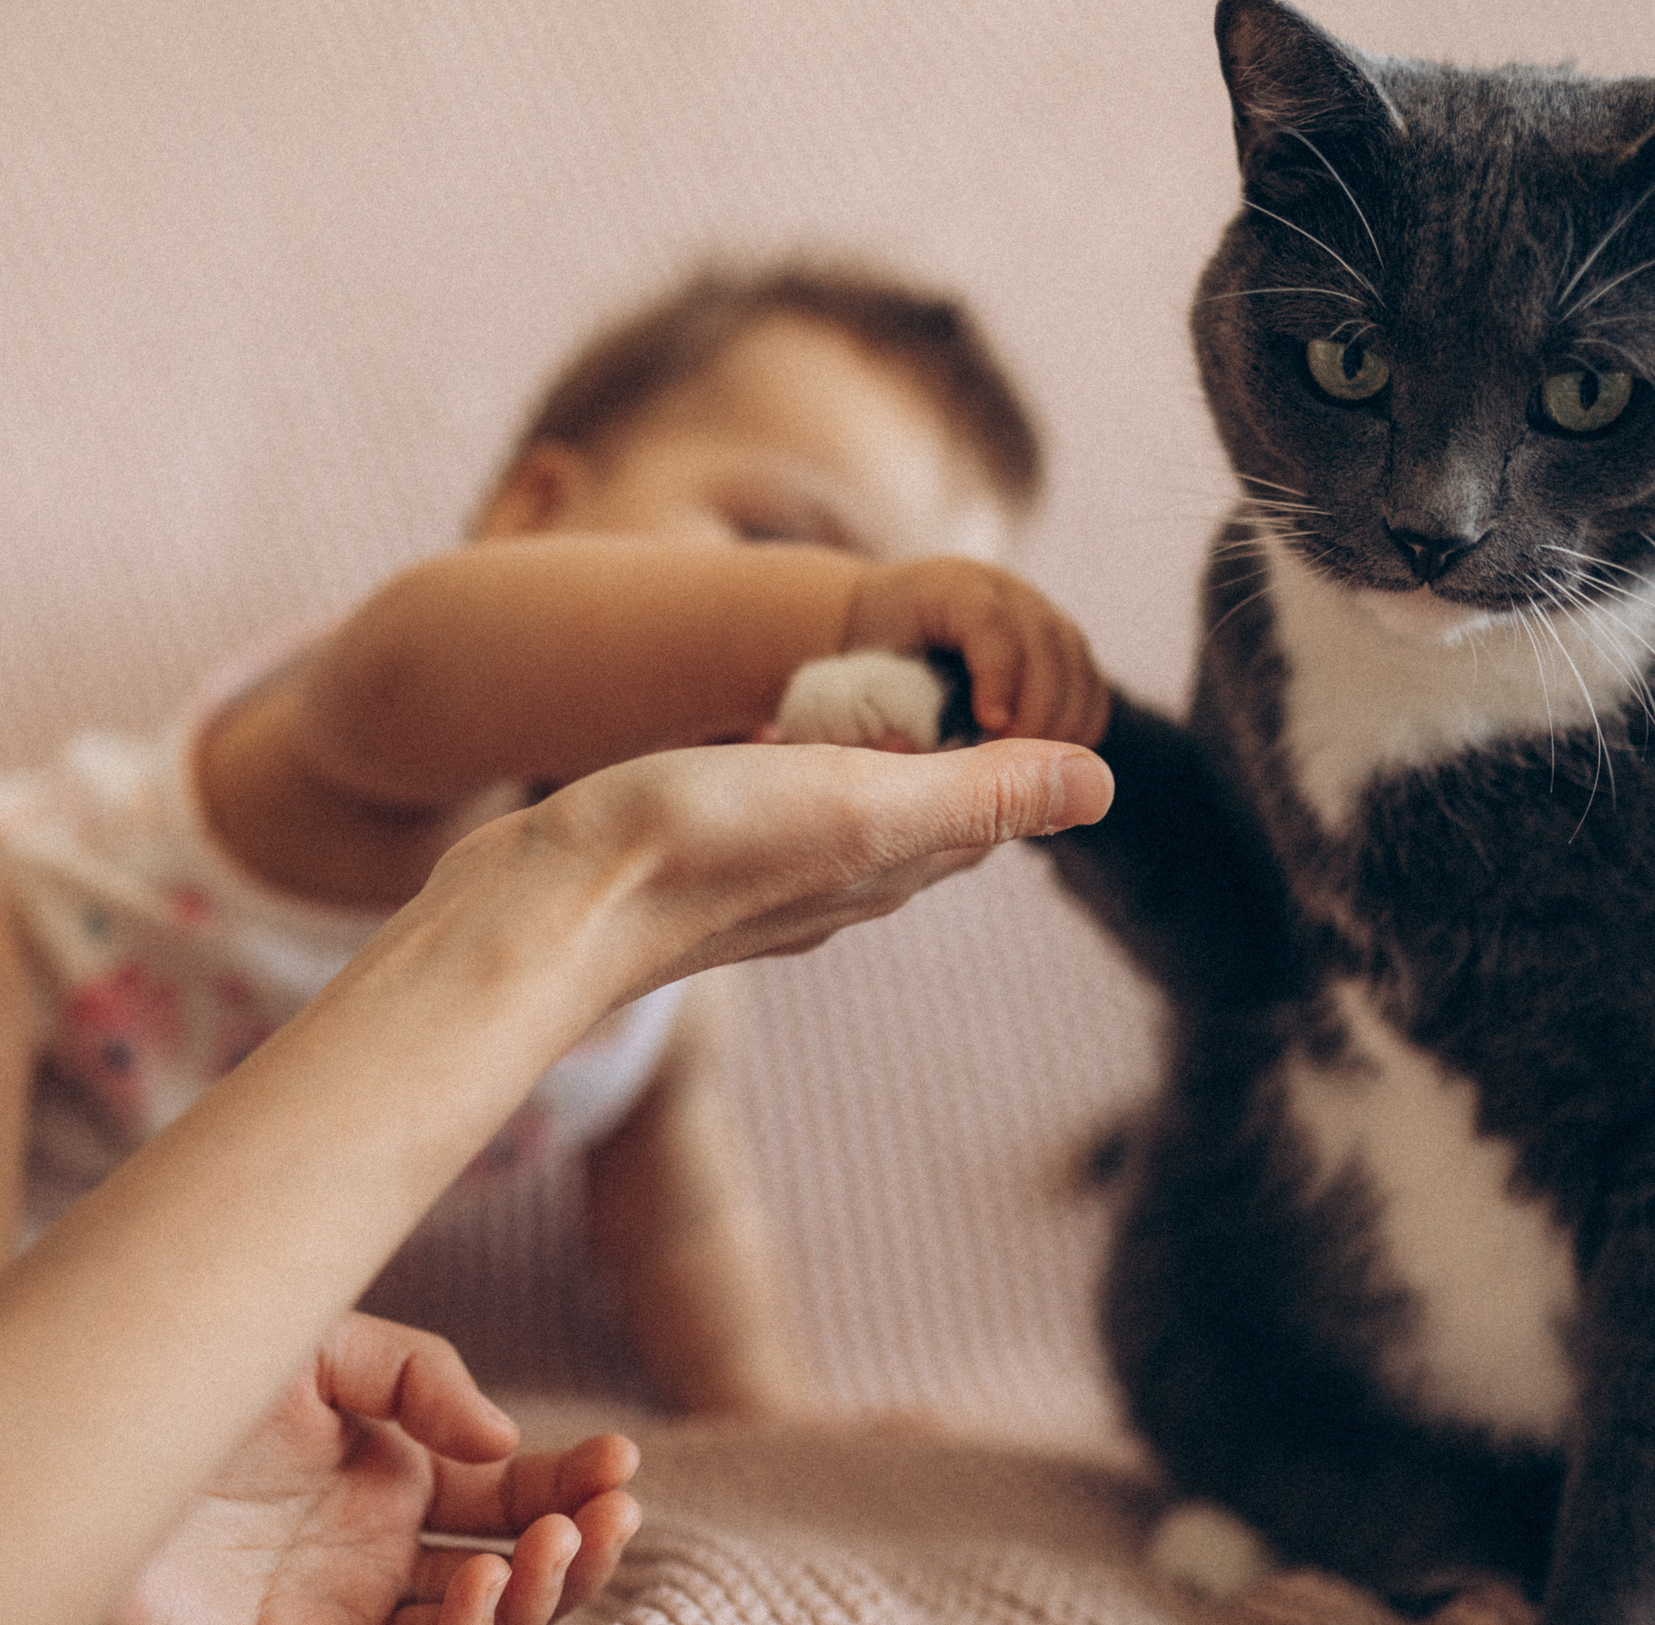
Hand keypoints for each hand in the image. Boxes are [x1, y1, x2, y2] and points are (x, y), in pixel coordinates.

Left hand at [91, 1314, 639, 1624]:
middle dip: (574, 1551)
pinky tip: (468, 1593)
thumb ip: (419, 1379)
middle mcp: (377, 1560)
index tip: (623, 1466)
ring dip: (526, 1605)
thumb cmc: (185, 1381)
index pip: (512, 1496)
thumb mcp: (320, 1345)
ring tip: (544, 1550)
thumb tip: (505, 1448)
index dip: (575, 1486)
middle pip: (509, 1579)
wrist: (69, 1439)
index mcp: (394, 1480)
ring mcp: (337, 1624)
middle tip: (608, 1516)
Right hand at [472, 737, 1112, 1003]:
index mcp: (889, 867)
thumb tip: (1104, 784)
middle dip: (948, 760)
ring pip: (842, 820)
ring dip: (866, 766)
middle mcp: (834, 886)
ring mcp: (761, 884)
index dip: (1012, 754)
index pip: (985, 815)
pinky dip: (789, 775)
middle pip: (920, 820)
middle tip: (957, 684)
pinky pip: (768, 818)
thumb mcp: (860, 800)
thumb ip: (979, 790)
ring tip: (869, 710)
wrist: (549, 910)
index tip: (1018, 687)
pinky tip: (764, 753)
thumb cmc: (700, 845)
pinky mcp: (693, 868)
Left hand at [842, 558, 1109, 745]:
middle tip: (1013, 763)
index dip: (998, 673)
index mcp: (952, 587)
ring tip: (1028, 771)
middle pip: (1047, 641)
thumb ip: (886, 703)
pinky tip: (1050, 763)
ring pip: (1077, 665)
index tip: (991, 725)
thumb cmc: (866, 661)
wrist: (884, 629)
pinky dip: (1079, 727)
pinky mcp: (1062, 650)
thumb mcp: (867, 674)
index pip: (988, 620)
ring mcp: (1041, 616)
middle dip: (1038, 709)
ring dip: (1062, 723)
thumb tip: (906, 745)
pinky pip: (1090, 687)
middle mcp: (1006, 592)